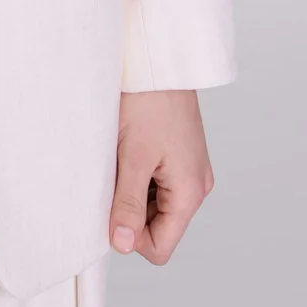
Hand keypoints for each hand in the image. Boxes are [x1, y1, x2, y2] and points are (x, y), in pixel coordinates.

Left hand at [108, 89, 214, 264]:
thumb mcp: (132, 155)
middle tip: (113, 173)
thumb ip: (127, 203)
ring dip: (132, 190)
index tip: (110, 203)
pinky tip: (127, 148)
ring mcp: (189, 170)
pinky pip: (157, 183)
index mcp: (189, 192)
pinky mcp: (181, 156)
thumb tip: (122, 244)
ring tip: (121, 157)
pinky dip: (138, 174)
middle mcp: (196, 185)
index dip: (130, 235)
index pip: (160, 247)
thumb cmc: (148, 100)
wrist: (159, 58)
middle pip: (158, 227)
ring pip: (154, 205)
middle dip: (129, 209)